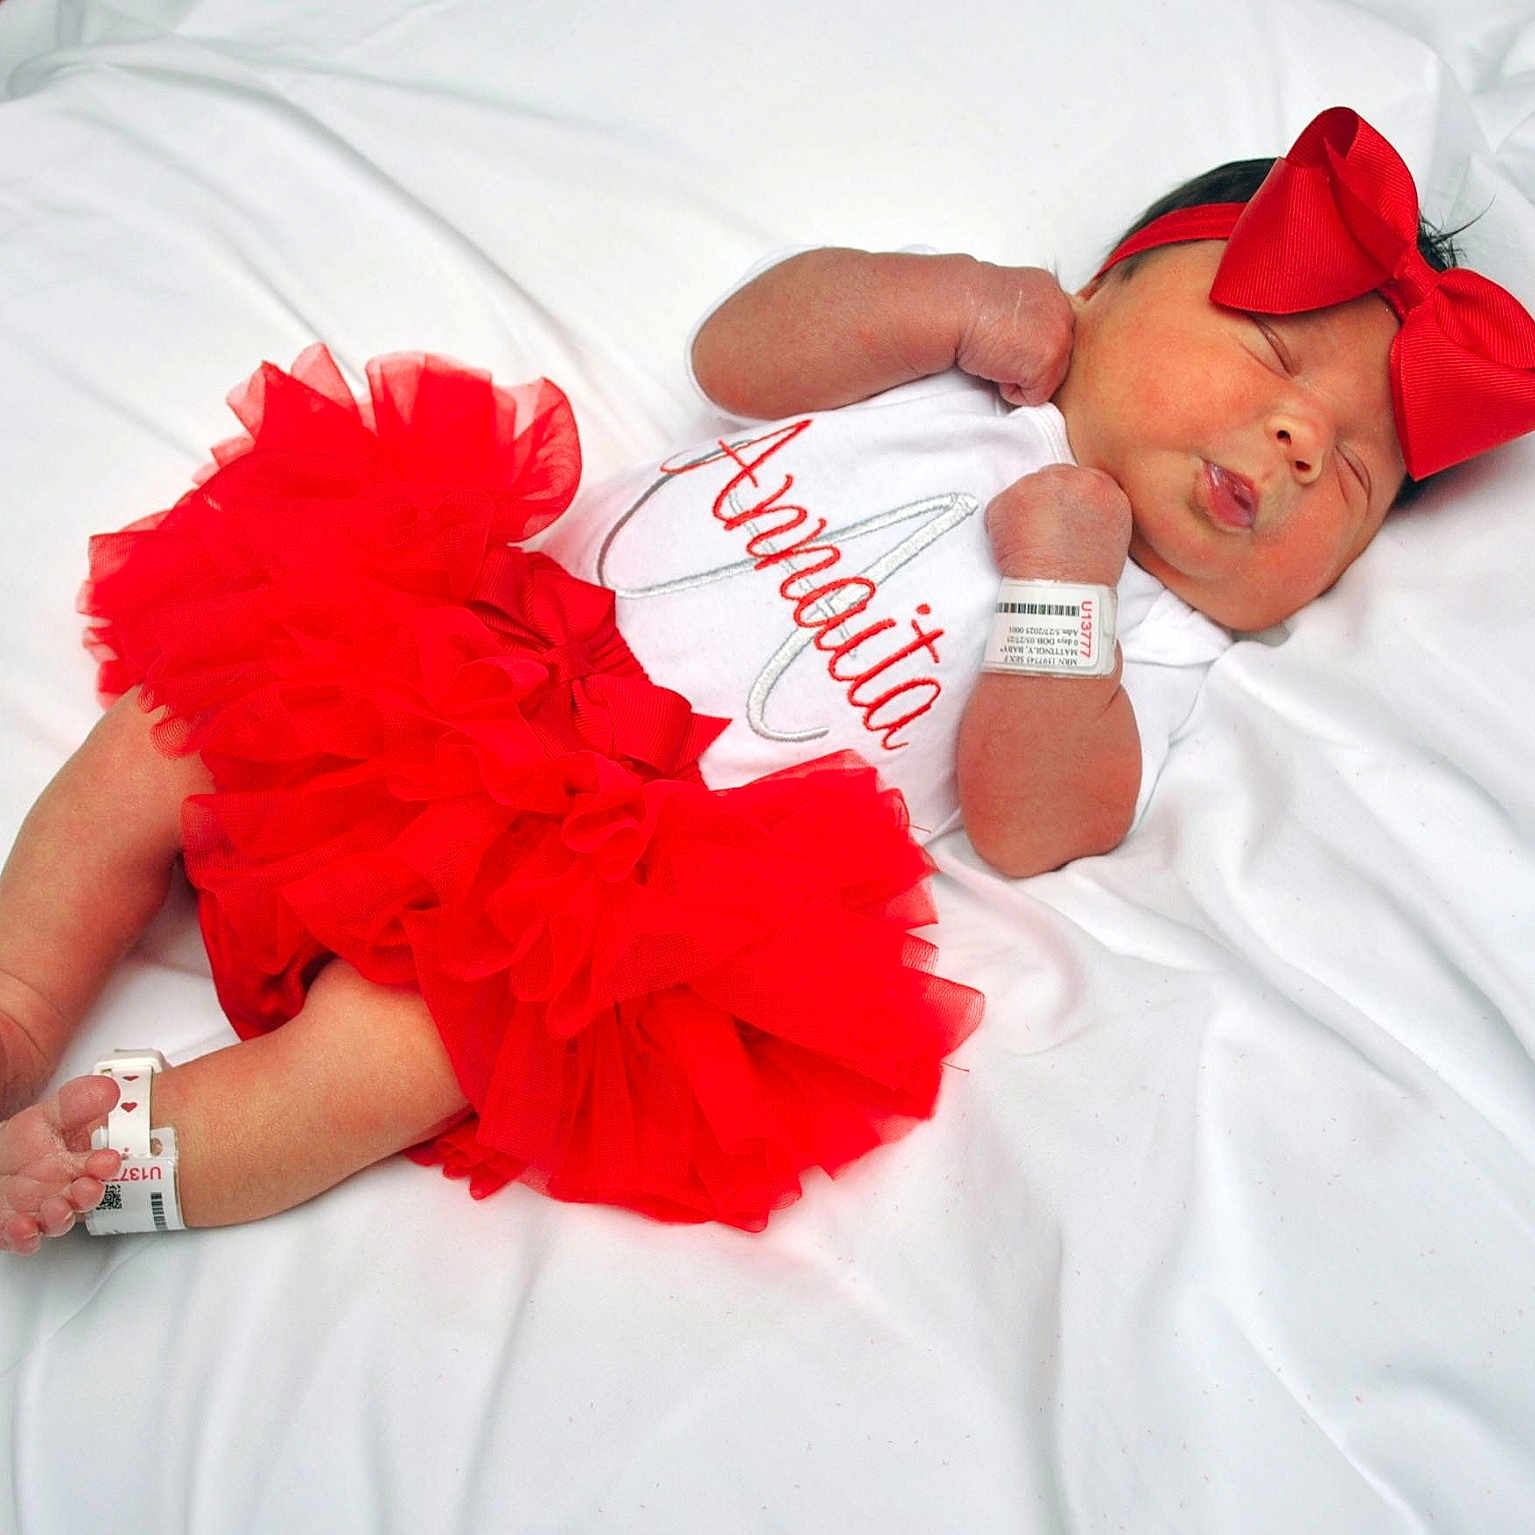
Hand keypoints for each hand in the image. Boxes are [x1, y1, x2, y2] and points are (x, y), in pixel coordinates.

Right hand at [957, 264, 1075, 405]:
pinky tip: (994, 365)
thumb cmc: (964, 306)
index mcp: (1050, 292)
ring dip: (1019, 374)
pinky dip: (1010, 390)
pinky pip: (1034, 396)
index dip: (1025, 344)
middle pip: (1055, 357)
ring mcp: (1060, 337)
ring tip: (995, 353)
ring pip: (1048, 378)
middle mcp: (1062, 311)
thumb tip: (1027, 338)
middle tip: (997, 345)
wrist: (953, 310)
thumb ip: (1027, 316)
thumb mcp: (1005, 299)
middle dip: (1026, 360)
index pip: (1051, 333)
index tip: (1002, 336)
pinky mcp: (1049, 363)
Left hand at [984, 464, 1131, 583]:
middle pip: (1051, 479)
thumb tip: (1079, 514)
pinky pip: (999, 508)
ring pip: (1024, 492)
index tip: (1057, 517)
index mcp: (1107, 491)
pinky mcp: (1013, 496)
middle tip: (1040, 535)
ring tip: (1029, 546)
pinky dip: (999, 528)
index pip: (1081, 479)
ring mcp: (1044, 484)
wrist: (1062, 595)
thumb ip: (1096, 515)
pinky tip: (1012, 549)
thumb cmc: (1084, 580)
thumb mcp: (1111, 539)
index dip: (1064, 501)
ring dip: (1021, 515)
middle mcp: (1078, 480)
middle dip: (1042, 504)